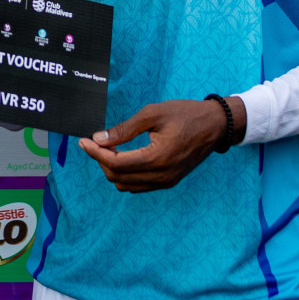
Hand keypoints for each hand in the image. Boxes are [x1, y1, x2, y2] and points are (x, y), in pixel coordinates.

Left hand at [78, 97, 245, 192]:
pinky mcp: (169, 181)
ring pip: (126, 185)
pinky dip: (125, 174)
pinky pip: (139, 185)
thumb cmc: (186, 114)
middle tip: (95, 141)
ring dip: (112, 169)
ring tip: (109, 148)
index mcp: (157, 158)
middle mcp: (162, 176)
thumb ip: (125, 129)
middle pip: (117, 177)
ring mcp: (166, 181)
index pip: (116, 163)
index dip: (95, 153)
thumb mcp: (153, 114)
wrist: (215, 125)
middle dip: (101, 160)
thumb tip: (99, 138)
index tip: (83, 141)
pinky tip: (124, 156)